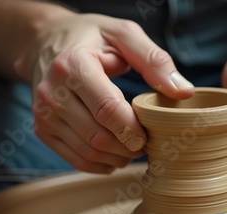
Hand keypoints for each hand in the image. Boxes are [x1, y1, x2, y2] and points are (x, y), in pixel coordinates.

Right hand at [15, 13, 193, 172]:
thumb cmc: (92, 39)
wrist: (46, 43)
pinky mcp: (43, 130)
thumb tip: (183, 91)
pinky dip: (102, 164)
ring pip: (88, 152)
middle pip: (98, 136)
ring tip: (134, 148)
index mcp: (73, 65)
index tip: (150, 136)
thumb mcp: (124, 35)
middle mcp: (52, 92)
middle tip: (147, 143)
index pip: (106, 109)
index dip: (132, 129)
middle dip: (129, 147)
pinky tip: (116, 155)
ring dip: (118, 158)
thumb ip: (155, 61)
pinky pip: (76, 160)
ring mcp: (44, 114)